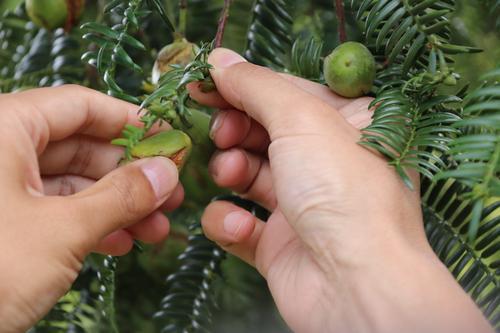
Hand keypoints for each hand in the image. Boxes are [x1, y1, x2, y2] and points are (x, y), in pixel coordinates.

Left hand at [0, 86, 182, 331]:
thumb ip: (121, 196)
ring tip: (155, 228)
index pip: (80, 106)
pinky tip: (121, 243)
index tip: (169, 140)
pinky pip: (53, 210)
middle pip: (80, 147)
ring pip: (71, 183)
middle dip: (131, 175)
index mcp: (2, 128)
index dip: (131, 122)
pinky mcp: (2, 222)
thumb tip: (167, 172)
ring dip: (117, 205)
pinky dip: (90, 225)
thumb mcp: (62, 230)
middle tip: (170, 194)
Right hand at [190, 49, 492, 332]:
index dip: (246, 85)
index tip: (205, 82)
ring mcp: (304, 206)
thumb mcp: (303, 119)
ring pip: (249, 175)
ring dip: (230, 170)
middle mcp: (329, 164)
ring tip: (229, 174)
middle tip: (223, 133)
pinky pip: (241, 223)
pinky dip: (231, 221)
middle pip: (265, 132)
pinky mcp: (281, 245)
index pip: (289, 92)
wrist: (355, 287)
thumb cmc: (345, 194)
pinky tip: (239, 225)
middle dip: (236, 129)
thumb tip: (221, 61)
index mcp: (351, 126)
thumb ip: (257, 87)